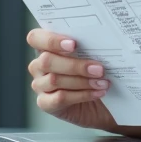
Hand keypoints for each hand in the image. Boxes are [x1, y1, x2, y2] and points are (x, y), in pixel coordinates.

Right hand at [26, 29, 140, 139]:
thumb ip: (89, 46)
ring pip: (54, 80)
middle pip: (47, 60)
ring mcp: (40, 85)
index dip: (51, 40)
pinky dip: (82, 95)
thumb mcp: (93, 56)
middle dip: (75, 65)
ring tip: (103, 82)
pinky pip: (59, 98)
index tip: (74, 44)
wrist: (103, 101)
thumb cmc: (96, 72)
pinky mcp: (46, 104)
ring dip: (82, 81)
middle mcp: (39, 65)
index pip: (36, 38)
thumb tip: (104, 38)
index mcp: (46, 47)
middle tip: (99, 68)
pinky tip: (97, 92)